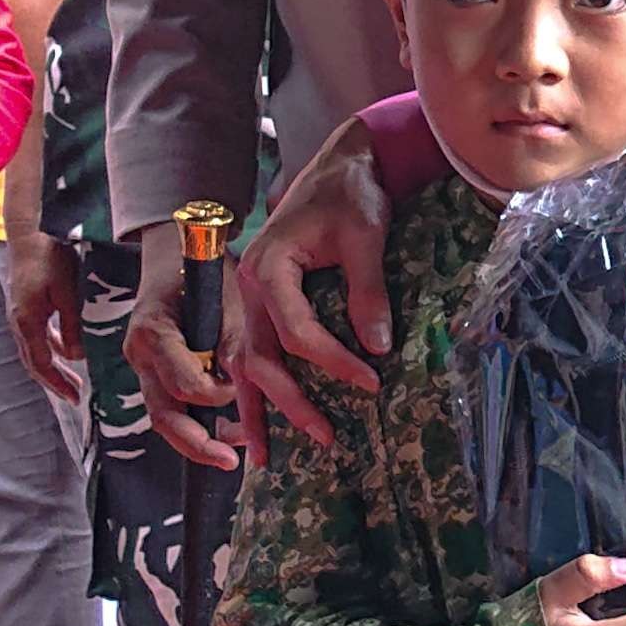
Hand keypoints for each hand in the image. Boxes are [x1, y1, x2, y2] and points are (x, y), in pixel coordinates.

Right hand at [5, 238, 84, 405]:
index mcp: (27, 322)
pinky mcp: (23, 307)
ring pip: (34, 351)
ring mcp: (18, 315)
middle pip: (34, 363)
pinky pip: (35, 337)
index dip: (58, 384)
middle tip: (75, 396)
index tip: (75, 398)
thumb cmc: (50, 258)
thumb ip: (71, 326)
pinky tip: (64, 351)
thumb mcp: (67, 292)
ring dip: (52, 367)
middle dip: (54, 382)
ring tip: (72, 380)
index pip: (41, 364)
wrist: (29, 233)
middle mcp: (18, 323)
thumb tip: (76, 357)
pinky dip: (49, 349)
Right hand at [122, 220, 247, 473]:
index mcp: (154, 333)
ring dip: (198, 439)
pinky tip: (225, 431)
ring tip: (233, 452)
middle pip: (164, 416)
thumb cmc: (203, 267)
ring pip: (164, 417)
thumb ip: (231, 344)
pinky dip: (195, 422)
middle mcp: (139, 354)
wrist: (175, 247)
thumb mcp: (225, 299)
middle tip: (232, 461)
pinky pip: (169, 405)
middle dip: (198, 444)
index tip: (243, 390)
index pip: (186, 385)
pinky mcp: (150, 370)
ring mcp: (140, 365)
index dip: (219, 396)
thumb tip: (243, 387)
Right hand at [225, 123, 393, 456]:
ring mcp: (250, 300)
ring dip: (261, 409)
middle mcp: (249, 289)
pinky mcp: (262, 305)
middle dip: (291, 403)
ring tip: (270, 458)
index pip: (297, 331)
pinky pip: (253, 354)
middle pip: (260, 358)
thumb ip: (368, 290)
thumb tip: (378, 347)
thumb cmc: (351, 194)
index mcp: (268, 268)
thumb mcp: (365, 236)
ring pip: (246, 364)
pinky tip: (264, 426)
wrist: (340, 167)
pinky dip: (257, 390)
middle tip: (326, 438)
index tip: (372, 381)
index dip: (334, 361)